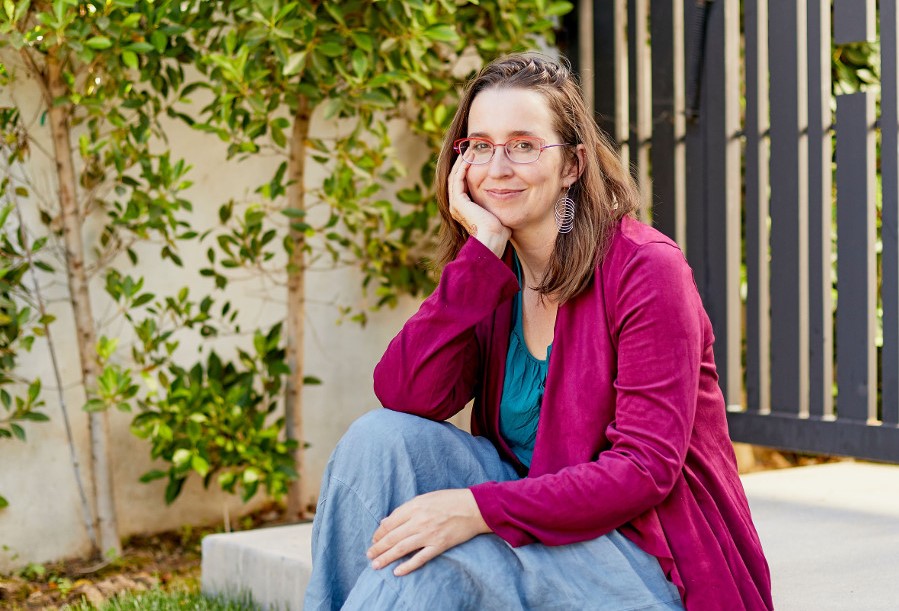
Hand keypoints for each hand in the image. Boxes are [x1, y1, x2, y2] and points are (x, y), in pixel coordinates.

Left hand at [366, 488, 489, 575]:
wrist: (474, 507)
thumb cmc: (449, 500)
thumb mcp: (425, 498)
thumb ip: (405, 509)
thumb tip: (386, 520)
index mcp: (414, 507)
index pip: (389, 523)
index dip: (379, 533)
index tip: (374, 540)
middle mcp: (419, 521)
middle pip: (392, 537)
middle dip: (378, 548)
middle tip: (369, 555)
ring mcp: (429, 534)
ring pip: (401, 549)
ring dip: (386, 558)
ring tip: (376, 565)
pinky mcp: (439, 545)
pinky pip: (420, 558)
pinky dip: (407, 566)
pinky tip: (397, 572)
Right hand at [448, 155, 510, 256]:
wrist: (494, 240)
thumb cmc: (500, 231)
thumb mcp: (498, 211)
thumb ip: (498, 202)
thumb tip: (509, 193)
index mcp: (463, 209)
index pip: (462, 184)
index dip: (468, 169)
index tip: (477, 157)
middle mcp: (456, 206)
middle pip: (456, 178)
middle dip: (463, 163)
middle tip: (472, 149)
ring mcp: (455, 204)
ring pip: (455, 176)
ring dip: (462, 162)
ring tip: (471, 150)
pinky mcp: (458, 202)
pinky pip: (457, 179)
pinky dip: (463, 167)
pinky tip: (471, 157)